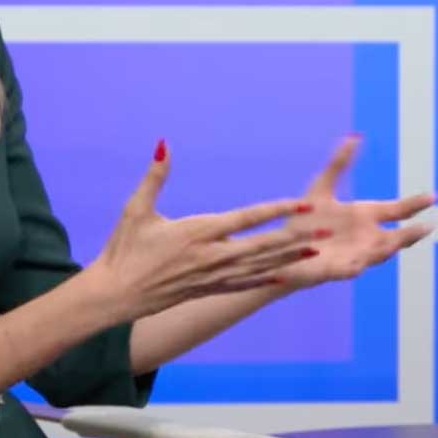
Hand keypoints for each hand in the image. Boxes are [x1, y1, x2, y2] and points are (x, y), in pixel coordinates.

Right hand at [83, 142, 317, 319]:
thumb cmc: (123, 249)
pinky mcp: (207, 290)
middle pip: (262, 246)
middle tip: (324, 232)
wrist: (113, 295)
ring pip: (259, 268)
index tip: (302, 204)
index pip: (246, 218)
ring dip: (288, 260)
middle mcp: (211, 256)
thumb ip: (155, 176)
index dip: (276, 211)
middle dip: (295, 238)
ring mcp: (212, 277)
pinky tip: (285, 278)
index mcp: (198, 232)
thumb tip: (164, 143)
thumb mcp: (136, 209)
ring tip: (314, 254)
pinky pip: (243, 285)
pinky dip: (266, 281)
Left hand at [275, 134, 437, 290]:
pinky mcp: (334, 270)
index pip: (397, 210)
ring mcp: (353, 255)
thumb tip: (355, 136)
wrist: (281, 249)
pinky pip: (347, 270)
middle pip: (395, 237)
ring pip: (377, 255)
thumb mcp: (322, 187)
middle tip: (427, 227)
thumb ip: (339, 163)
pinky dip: (353, 267)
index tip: (434, 196)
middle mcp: (364, 237)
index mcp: (364, 216)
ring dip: (386, 249)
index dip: (415, 204)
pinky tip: (359, 265)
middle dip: (410, 234)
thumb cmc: (304, 220)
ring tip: (397, 242)